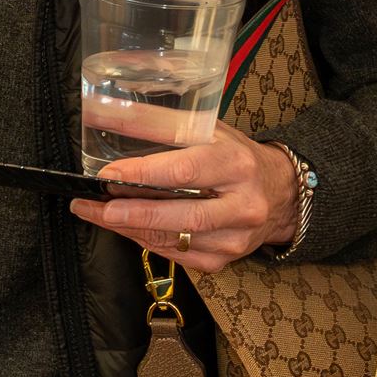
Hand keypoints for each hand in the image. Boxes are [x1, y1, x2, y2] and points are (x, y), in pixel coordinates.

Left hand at [67, 124, 298, 273]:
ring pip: (175, 240)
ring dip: (131, 228)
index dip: (145, 174)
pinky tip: (126, 227)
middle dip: (134, 213)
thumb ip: (162, 125)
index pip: (186, 171)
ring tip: (97, 213)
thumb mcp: (208, 129)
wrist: (279, 193)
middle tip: (97, 207)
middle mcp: (241, 205)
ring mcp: (235, 238)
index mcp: (236, 164)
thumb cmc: (236, 155)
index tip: (109, 175)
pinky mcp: (224, 259)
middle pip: (182, 215)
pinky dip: (147, 241)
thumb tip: (110, 117)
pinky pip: (178, 255)